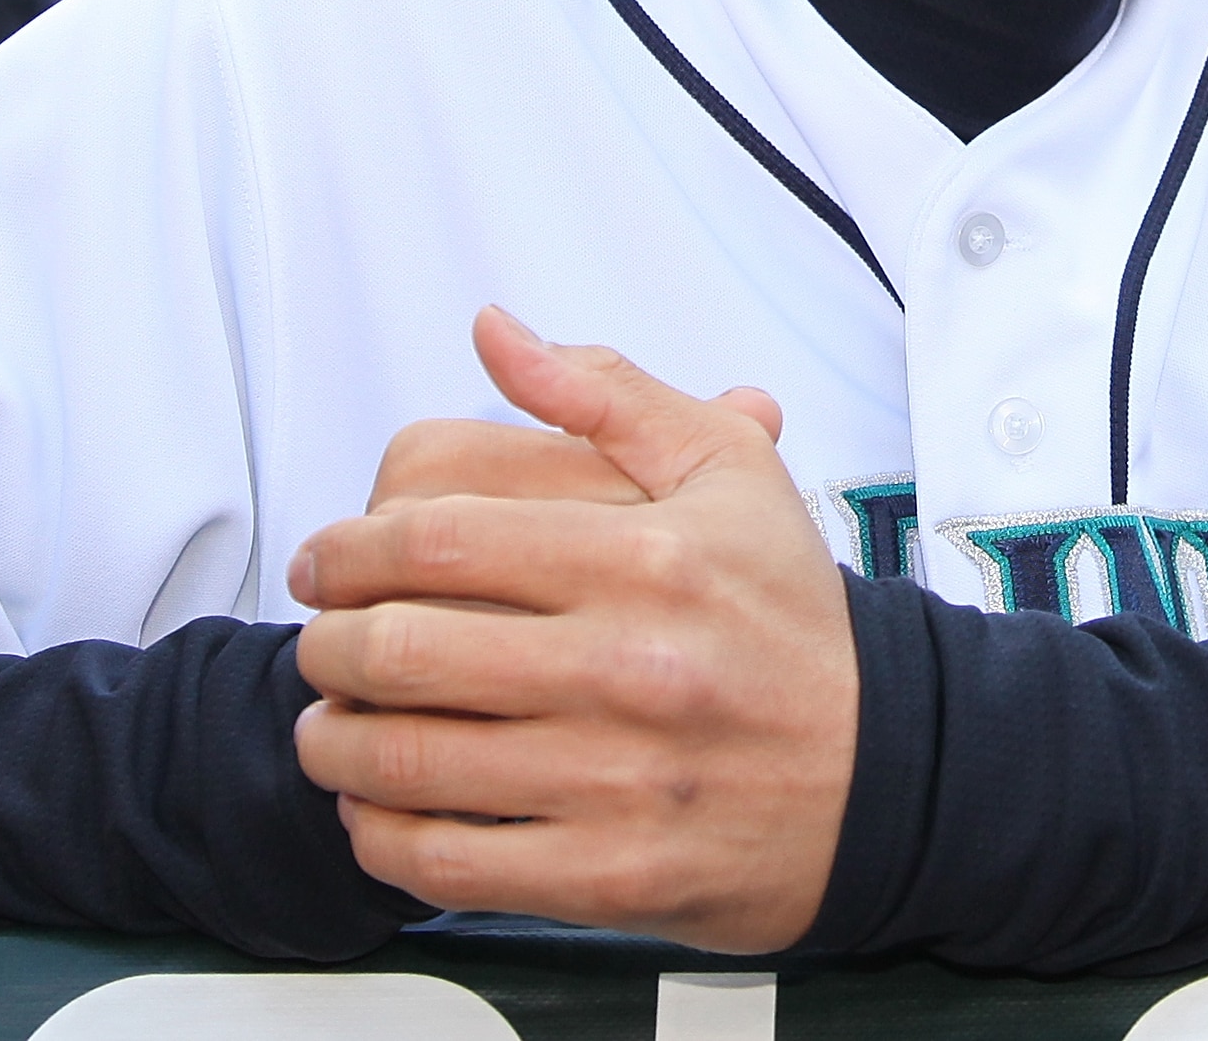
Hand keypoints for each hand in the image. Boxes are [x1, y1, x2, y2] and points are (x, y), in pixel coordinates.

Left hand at [287, 308, 856, 952]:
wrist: (887, 771)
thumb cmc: (791, 620)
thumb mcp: (725, 471)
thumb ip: (603, 392)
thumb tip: (496, 331)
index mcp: (644, 556)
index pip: (437, 537)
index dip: (347, 548)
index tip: (325, 561)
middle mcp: (626, 666)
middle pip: (402, 649)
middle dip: (327, 644)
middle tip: (320, 641)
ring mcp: (615, 779)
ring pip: (408, 760)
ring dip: (334, 740)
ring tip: (329, 722)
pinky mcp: (608, 875)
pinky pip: (447, 862)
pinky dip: (382, 834)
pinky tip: (379, 804)